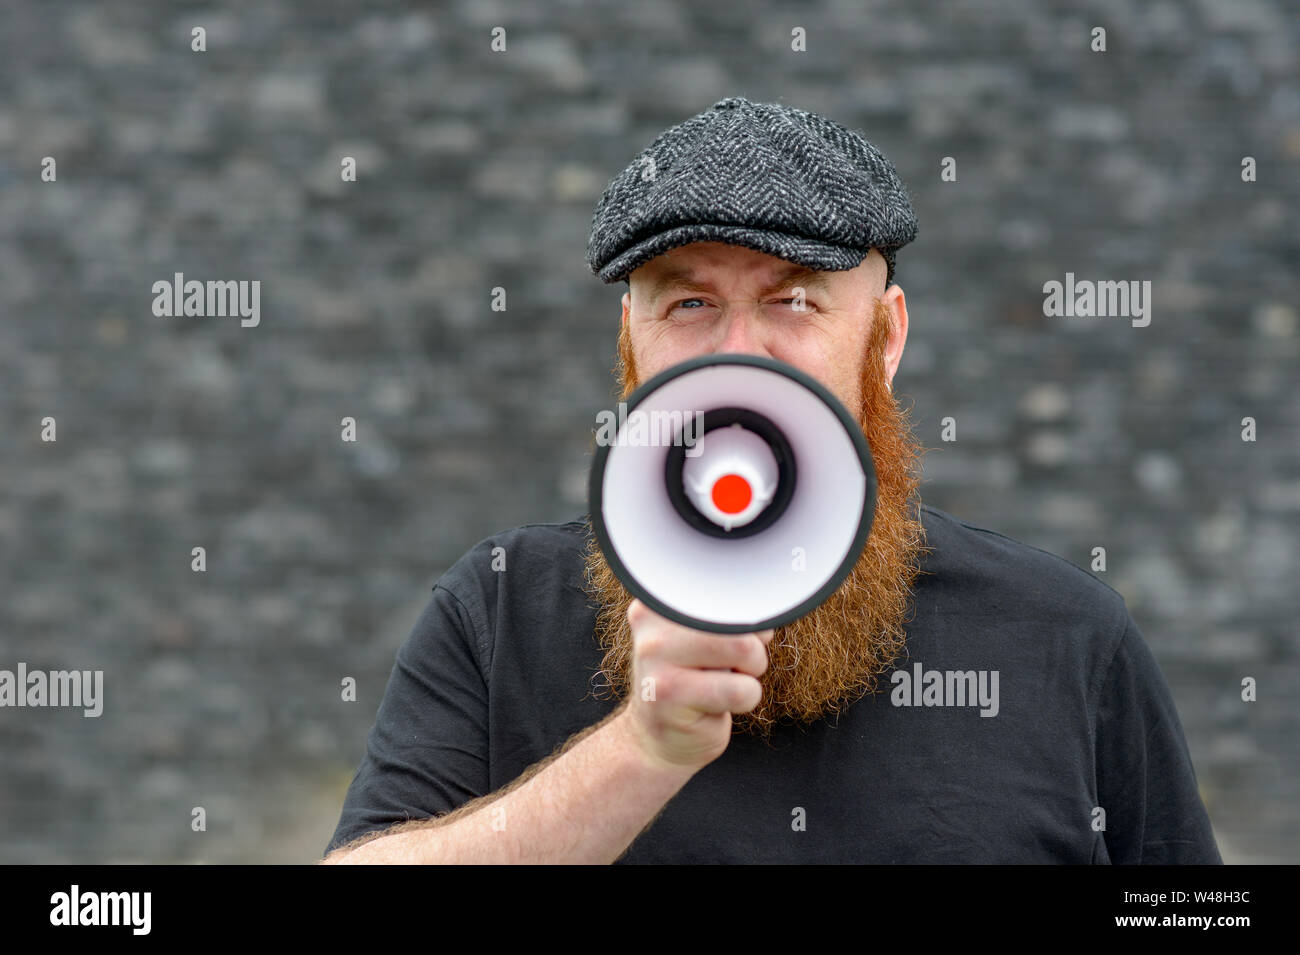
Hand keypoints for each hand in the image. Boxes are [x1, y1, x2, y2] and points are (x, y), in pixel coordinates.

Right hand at [619, 598, 774, 771]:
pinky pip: (742, 690)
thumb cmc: (693, 681)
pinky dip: (745, 700)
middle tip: (728, 668)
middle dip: (752, 651)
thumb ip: (733, 620)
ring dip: (749, 676)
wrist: (656, 736)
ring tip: (720, 685)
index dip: (745, 621)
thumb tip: (765, 622)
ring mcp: (655, 656)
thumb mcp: (709, 640)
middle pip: (740, 621)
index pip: (729, 592)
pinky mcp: (668, 693)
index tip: (729, 640)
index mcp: (662, 600)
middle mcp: (652, 621)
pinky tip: (714, 706)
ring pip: (746, 650)